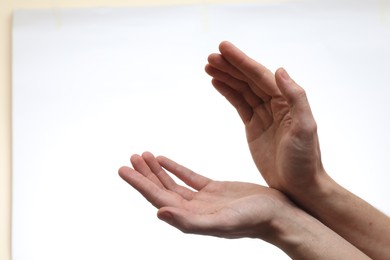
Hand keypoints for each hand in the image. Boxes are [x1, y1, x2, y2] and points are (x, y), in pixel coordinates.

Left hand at [118, 152, 292, 239]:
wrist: (279, 214)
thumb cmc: (253, 221)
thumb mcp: (221, 222)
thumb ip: (189, 221)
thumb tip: (159, 213)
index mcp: (190, 218)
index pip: (157, 198)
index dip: (140, 184)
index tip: (123, 169)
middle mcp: (192, 209)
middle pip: (161, 189)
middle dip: (144, 174)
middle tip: (130, 157)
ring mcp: (202, 199)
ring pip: (172, 182)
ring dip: (157, 169)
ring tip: (143, 154)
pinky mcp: (213, 189)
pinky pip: (188, 177)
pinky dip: (175, 168)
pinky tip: (164, 159)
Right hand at [205, 41, 325, 196]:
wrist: (298, 186)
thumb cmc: (304, 160)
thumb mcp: (305, 128)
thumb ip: (296, 98)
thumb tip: (280, 70)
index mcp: (286, 101)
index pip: (260, 75)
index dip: (241, 61)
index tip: (223, 48)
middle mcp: (275, 104)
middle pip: (248, 79)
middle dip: (230, 66)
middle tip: (210, 57)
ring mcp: (263, 114)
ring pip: (242, 89)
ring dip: (226, 76)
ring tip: (208, 66)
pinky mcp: (253, 126)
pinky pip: (239, 103)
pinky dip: (228, 92)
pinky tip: (217, 82)